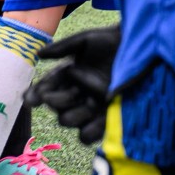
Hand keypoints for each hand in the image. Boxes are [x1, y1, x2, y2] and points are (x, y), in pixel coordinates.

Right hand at [27, 25, 120, 144]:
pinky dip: (87, 132)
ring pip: (70, 121)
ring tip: (85, 104)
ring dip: (72, 116)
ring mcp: (91, 106)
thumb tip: (39, 54)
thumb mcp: (86, 40)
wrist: (140, 45)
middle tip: (71, 92)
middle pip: (57, 108)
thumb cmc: (111, 41)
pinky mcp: (108, 116)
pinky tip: (94, 121)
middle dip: (58, 102)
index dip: (37, 95)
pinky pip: (89, 134)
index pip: (46, 89)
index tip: (34, 99)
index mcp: (67, 77)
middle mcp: (76, 93)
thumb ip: (63, 48)